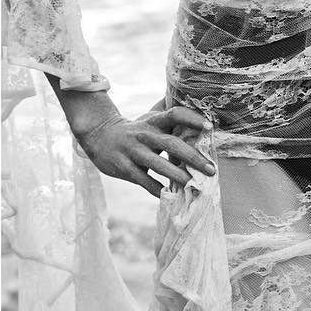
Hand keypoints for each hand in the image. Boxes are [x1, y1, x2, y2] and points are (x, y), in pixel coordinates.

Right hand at [73, 104, 215, 198]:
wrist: (99, 135)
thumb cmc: (135, 130)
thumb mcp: (150, 120)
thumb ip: (171, 122)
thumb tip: (199, 120)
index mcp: (154, 122)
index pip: (175, 114)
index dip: (192, 119)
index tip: (209, 127)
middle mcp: (145, 135)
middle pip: (171, 144)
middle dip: (193, 157)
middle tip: (211, 169)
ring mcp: (133, 151)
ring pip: (158, 164)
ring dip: (177, 175)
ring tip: (193, 184)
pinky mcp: (124, 167)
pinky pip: (143, 180)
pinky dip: (157, 189)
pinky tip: (170, 195)